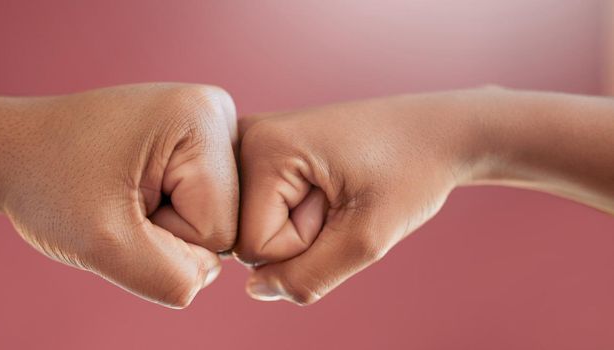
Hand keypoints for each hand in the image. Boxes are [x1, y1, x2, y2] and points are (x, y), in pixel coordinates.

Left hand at [0, 84, 238, 307]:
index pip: (218, 229)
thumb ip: (171, 279)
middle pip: (224, 222)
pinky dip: (166, 212)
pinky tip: (133, 187)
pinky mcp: (196, 140)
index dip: (162, 237)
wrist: (14, 151)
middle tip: (117, 199)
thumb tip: (209, 276)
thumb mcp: (103, 244)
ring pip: (215, 218)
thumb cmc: (48, 185)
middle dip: (167, 230)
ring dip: (166, 224)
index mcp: (203, 117)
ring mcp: (209, 124)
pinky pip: (202, 205)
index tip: (117, 203)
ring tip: (123, 192)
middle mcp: (216, 110)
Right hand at [235, 90, 485, 304]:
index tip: (342, 205)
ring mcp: (249, 142)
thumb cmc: (409, 171)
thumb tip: (254, 290)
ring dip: (298, 225)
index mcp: (263, 145)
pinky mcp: (260, 151)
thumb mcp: (367, 239)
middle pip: (246, 237)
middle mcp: (244, 137)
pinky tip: (322, 186)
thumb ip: (307, 277)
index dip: (305, 245)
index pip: (253, 247)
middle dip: (298, 236)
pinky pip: (261, 212)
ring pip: (252, 227)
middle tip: (341, 197)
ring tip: (336, 190)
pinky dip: (295, 213)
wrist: (433, 132)